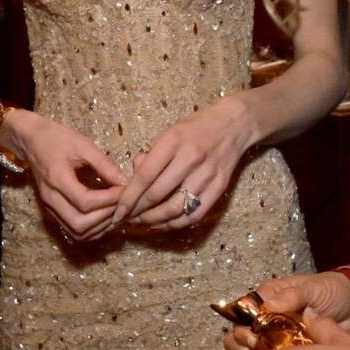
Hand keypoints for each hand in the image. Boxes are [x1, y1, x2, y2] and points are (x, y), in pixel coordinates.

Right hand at [8, 108, 126, 240]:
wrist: (32, 141)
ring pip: (77, 232)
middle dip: (105, 217)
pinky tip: (104, 216)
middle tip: (121, 203)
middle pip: (80, 223)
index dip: (108, 200)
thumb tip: (124, 182)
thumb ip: (104, 164)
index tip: (124, 189)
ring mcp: (50, 207)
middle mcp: (51, 198)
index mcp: (57, 179)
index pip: (85, 202)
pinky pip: (74, 230)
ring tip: (115, 210)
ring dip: (100, 226)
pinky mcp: (53, 212)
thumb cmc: (57, 139)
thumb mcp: (83, 144)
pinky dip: (92, 229)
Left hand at [113, 98, 254, 231]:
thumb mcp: (167, 133)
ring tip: (141, 222)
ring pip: (175, 208)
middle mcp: (191, 158)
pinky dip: (176, 223)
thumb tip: (132, 183)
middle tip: (125, 218)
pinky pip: (195, 214)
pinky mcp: (219, 187)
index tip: (117, 210)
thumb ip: (149, 157)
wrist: (233, 125)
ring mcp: (207, 174)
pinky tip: (163, 224)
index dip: (128, 197)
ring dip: (154, 220)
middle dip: (137, 211)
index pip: (145, 176)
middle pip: (158, 194)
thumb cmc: (194, 129)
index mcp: (173, 141)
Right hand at [221, 271, 349, 349]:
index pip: (245, 309)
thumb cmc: (333, 293)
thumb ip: (294, 295)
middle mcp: (267, 318)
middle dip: (242, 340)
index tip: (252, 331)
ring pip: (248, 348)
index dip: (244, 321)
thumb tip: (268, 305)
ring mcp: (275, 338)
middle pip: (241, 330)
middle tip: (256, 346)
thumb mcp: (316, 288)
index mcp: (270, 298)